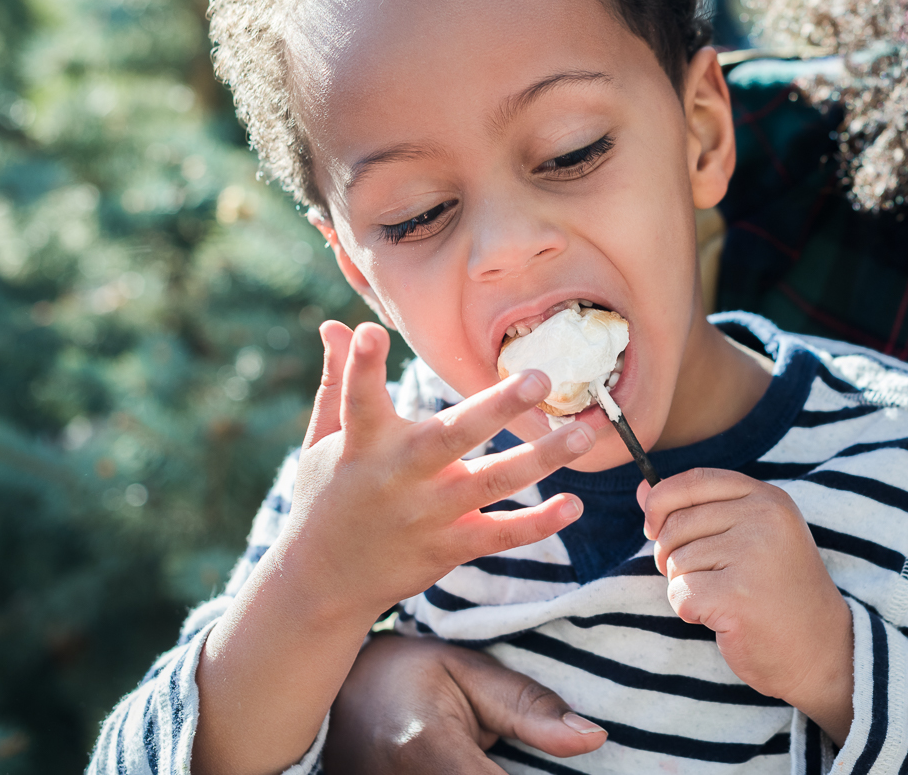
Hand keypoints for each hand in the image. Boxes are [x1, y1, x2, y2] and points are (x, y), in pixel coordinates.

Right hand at [193, 321, 595, 774]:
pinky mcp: (448, 547)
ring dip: (541, 458)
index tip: (371, 331)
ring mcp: (427, 515)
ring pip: (491, 482)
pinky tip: (574, 504)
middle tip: (540, 378)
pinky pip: (499, 534)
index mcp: (363, 444)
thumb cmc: (327, 496)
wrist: (322, 582)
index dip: (362, 367)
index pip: (359, 400)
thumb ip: (339, 382)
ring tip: (585, 431)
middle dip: (496, 408)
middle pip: (451, 437)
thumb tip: (337, 324)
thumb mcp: (322, 441)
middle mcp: (399, 477)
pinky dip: (538, 524)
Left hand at [639, 468, 854, 741]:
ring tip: (725, 598)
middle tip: (705, 578)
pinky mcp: (736, 594)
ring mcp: (752, 554)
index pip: (694, 480)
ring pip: (676, 560)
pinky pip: (679, 593)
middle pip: (677, 523)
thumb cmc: (778, 593)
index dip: (662, 501)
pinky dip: (689, 610)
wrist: (820, 650)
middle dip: (673, 555)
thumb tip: (642, 489)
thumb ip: (697, 510)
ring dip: (687, 586)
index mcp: (768, 498)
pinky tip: (722, 617)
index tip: (654, 528)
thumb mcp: (749, 537)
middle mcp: (763, 518)